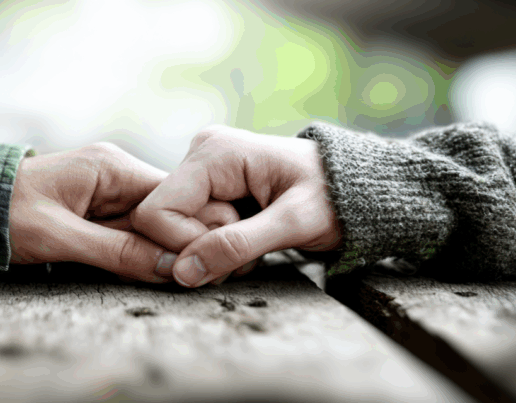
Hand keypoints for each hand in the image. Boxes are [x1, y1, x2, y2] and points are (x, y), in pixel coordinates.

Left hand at [9, 143, 238, 281]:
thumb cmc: (4, 215)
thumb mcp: (61, 238)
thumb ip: (117, 251)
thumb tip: (170, 267)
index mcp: (111, 167)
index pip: (175, 197)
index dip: (188, 232)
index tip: (194, 265)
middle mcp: (115, 173)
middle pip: (167, 213)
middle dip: (170, 246)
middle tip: (173, 279)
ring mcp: (106, 190)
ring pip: (150, 226)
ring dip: (147, 254)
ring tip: (148, 279)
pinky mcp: (95, 208)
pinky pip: (128, 232)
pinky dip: (130, 253)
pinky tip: (128, 272)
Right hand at [132, 126, 342, 286]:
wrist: (358, 191)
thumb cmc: (335, 199)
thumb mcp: (292, 224)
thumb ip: (235, 246)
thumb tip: (181, 272)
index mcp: (215, 152)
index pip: (157, 212)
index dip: (183, 244)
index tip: (232, 249)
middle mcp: (202, 154)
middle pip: (165, 222)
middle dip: (204, 247)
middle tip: (253, 244)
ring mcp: (204, 171)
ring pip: (177, 229)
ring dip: (215, 249)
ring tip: (257, 241)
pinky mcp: (211, 188)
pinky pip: (192, 227)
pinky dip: (219, 244)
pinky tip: (250, 238)